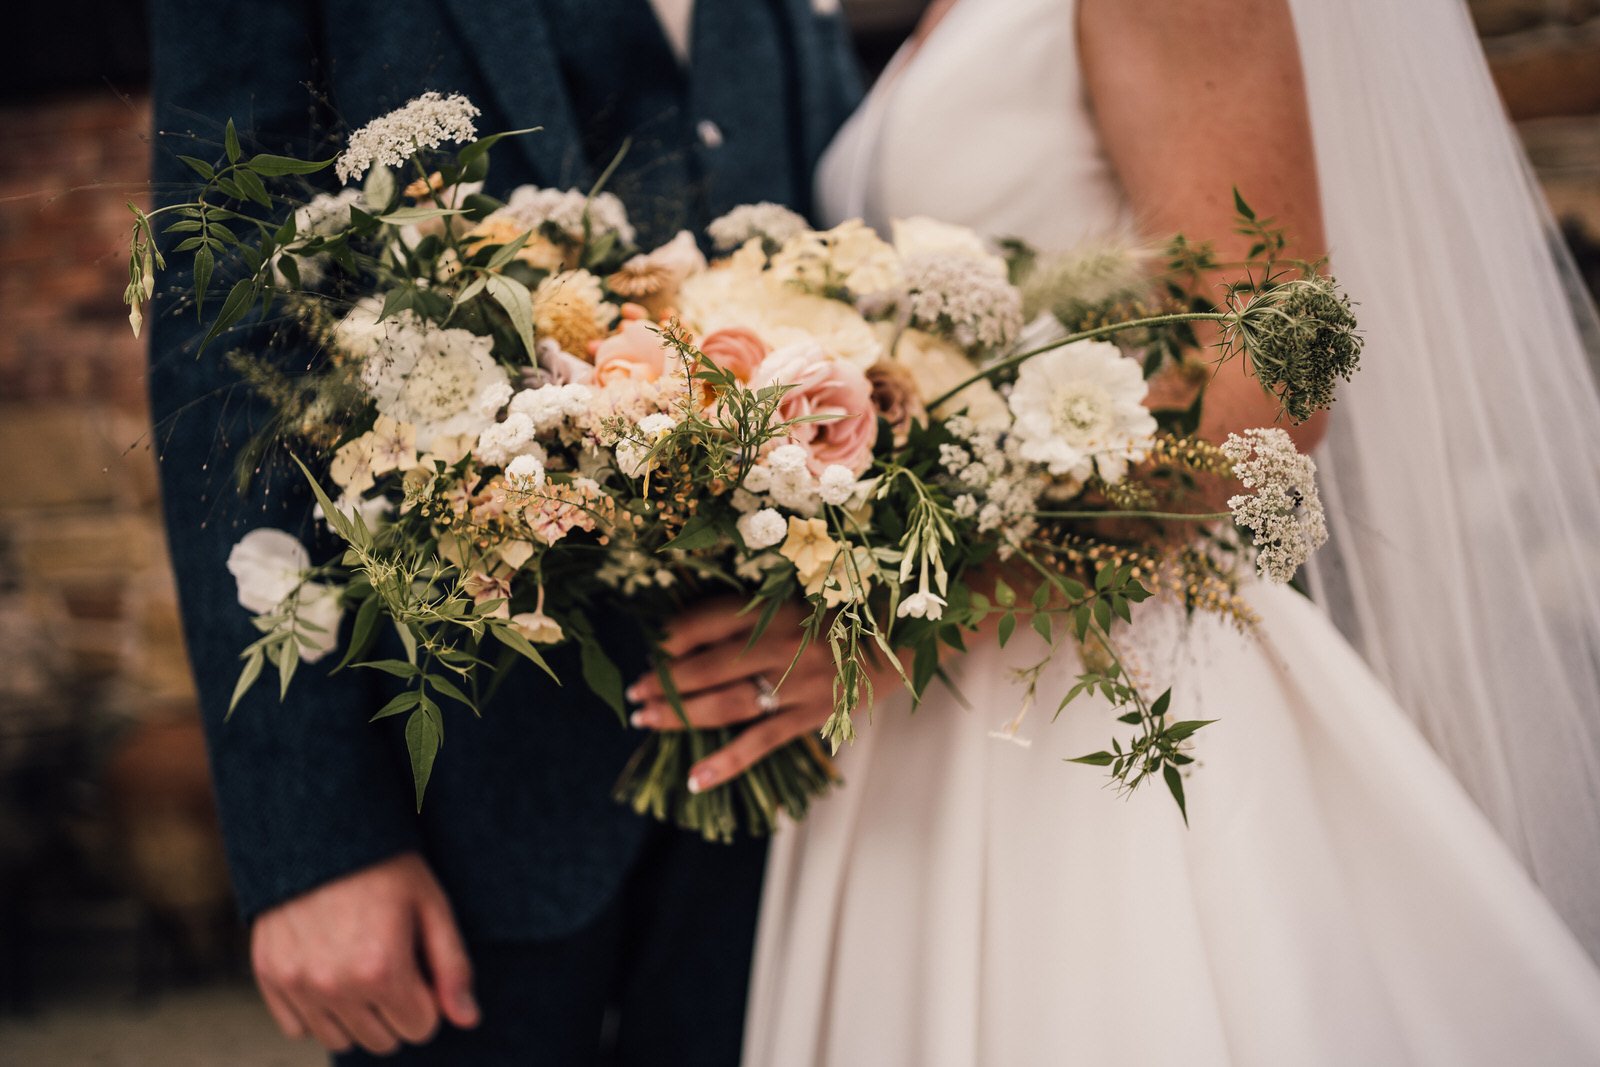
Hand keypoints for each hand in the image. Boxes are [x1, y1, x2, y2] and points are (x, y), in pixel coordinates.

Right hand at [250, 851, 478, 1055]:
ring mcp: (296, 983)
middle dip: (397, 1011)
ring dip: (358, 1016)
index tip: (422, 965)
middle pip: (381, 1041)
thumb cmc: (386, 865)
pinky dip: (317, 1010)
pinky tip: (331, 970)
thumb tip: (468, 1020)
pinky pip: (298, 1026)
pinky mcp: (269, 975)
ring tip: (363, 968)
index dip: (429, 999)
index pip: (420, 1028)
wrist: (320, 828)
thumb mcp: (431, 906)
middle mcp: (334, 985)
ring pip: (338, 1040)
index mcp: (381, 970)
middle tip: (395, 962)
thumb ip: (453, 968)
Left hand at [627, 599, 905, 792]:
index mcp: (775, 608)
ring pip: (725, 704)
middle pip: (706, 667)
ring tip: (645, 720)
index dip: (670, 637)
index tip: (649, 649)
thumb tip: (688, 630)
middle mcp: (781, 645)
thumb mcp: (797, 593)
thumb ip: (750, 610)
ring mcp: (796, 685)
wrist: (904, 636)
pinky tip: (694, 779)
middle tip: (633, 693)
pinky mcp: (812, 716)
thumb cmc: (845, 610)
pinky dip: (726, 762)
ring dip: (680, 715)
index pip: (706, 621)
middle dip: (664, 681)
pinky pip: (761, 743)